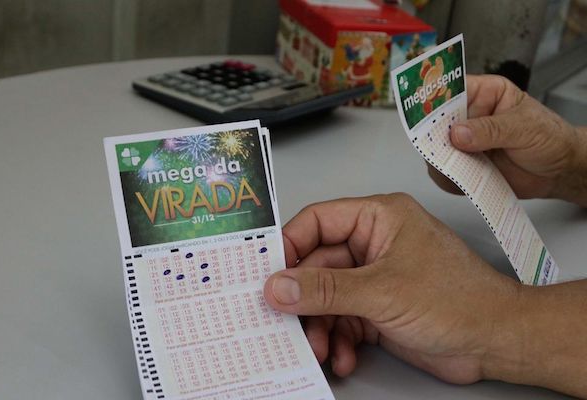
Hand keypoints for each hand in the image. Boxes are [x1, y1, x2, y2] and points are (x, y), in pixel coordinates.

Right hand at [263, 194, 520, 383]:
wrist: (496, 341)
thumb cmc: (459, 298)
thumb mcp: (382, 291)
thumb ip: (325, 289)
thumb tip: (279, 285)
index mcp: (378, 218)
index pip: (317, 221)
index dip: (289, 245)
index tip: (266, 274)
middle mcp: (373, 244)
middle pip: (317, 265)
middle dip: (303, 299)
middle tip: (284, 320)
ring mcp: (374, 277)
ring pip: (326, 297)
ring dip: (320, 325)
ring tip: (319, 347)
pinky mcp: (377, 307)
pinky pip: (342, 319)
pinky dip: (338, 339)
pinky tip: (342, 355)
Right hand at [428, 75, 586, 205]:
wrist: (560, 171)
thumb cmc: (551, 138)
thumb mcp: (525, 127)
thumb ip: (491, 129)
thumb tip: (458, 133)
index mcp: (483, 94)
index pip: (451, 89)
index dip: (433, 97)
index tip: (423, 109)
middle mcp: (469, 117)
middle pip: (436, 121)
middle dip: (433, 135)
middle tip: (437, 145)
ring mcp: (464, 143)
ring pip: (436, 150)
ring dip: (441, 160)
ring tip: (457, 167)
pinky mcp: (465, 166)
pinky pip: (446, 174)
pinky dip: (450, 179)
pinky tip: (464, 180)